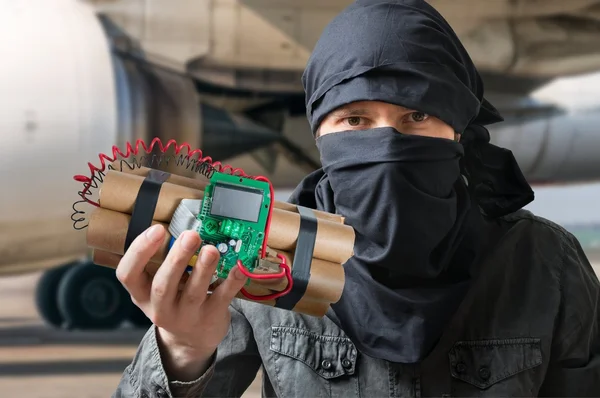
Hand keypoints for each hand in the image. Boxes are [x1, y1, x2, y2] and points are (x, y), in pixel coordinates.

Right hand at [116, 224, 247, 380]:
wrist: (191, 341)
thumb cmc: (174, 301)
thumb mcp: (159, 287)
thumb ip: (164, 262)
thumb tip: (183, 226)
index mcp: (142, 294)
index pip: (128, 274)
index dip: (139, 251)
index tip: (158, 229)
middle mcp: (160, 308)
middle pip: (163, 285)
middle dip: (177, 258)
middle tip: (190, 235)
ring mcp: (186, 316)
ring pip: (194, 292)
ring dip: (204, 269)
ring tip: (211, 249)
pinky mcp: (211, 318)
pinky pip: (222, 298)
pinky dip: (232, 281)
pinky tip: (238, 267)